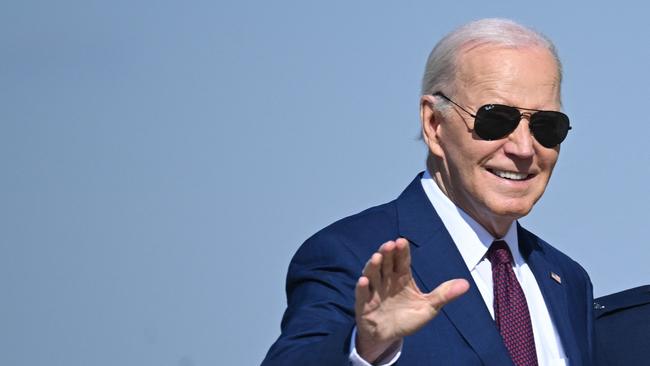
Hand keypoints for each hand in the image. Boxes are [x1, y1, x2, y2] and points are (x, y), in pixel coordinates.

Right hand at [354, 238, 468, 362]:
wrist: (388, 336)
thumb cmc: (407, 318)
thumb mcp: (429, 308)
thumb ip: (444, 295)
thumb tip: (466, 284)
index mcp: (402, 277)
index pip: (402, 261)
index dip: (402, 251)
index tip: (402, 241)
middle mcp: (387, 280)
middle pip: (386, 263)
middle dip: (387, 253)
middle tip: (389, 244)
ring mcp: (374, 290)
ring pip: (372, 274)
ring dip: (373, 265)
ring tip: (377, 257)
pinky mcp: (364, 304)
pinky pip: (361, 294)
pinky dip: (361, 288)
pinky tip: (363, 281)